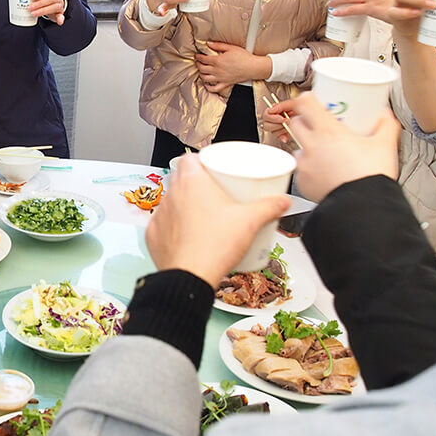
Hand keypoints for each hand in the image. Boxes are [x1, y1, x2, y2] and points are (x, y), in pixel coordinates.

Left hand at [26, 0, 66, 24]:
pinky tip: (59, 22)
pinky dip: (60, 18)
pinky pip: (61, 16)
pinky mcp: (60, 13)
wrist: (53, 3)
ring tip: (33, 13)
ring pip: (54, 7)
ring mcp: (60, 4)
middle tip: (29, 8)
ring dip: (43, 11)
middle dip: (39, 4)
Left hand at [145, 154, 289, 286]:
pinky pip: (164, 225)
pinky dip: (175, 227)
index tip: (216, 169)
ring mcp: (160, 215)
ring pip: (172, 202)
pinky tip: (190, 234)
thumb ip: (270, 207)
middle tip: (217, 194)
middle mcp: (172, 195)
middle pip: (182, 179)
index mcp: (191, 182)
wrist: (190, 277)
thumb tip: (282, 202)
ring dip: (185, 205)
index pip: (190, 158)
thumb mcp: (251, 221)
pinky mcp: (153, 235)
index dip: (203, 161)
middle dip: (198, 184)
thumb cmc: (215, 246)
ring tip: (205, 216)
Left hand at [197, 41, 270, 91]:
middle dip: (198, 64)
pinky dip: (208, 87)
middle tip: (198, 62)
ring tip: (202, 70)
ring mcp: (221, 78)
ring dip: (201, 74)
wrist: (253, 67)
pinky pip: (214, 89)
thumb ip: (218, 45)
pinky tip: (207, 84)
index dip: (198, 57)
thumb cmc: (244, 57)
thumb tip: (209, 43)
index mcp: (218, 61)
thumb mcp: (231, 48)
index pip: (203, 59)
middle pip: (202, 68)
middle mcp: (217, 70)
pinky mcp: (225, 84)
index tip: (197, 55)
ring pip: (205, 78)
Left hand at [266, 93, 399, 200]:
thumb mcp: (385, 145)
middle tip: (320, 125)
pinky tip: (324, 171)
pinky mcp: (302, 183)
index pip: (304, 103)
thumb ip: (386, 125)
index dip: (307, 98)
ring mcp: (304, 166)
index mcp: (328, 132)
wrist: (364, 208)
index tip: (315, 100)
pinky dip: (309, 168)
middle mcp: (311, 146)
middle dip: (305, 121)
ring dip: (307, 146)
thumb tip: (385, 115)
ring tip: (324, 152)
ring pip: (297, 148)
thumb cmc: (371, 177)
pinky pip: (300, 169)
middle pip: (295, 124)